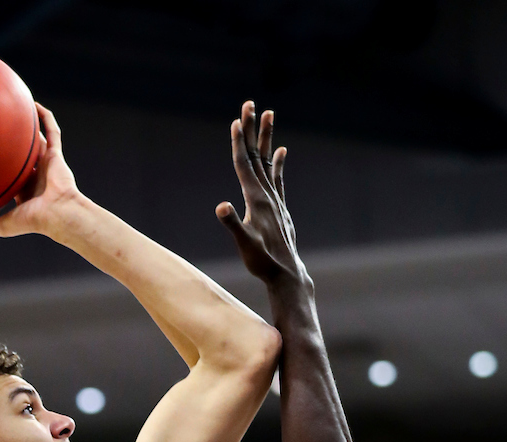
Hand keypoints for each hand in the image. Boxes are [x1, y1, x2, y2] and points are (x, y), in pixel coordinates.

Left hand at [0, 103, 77, 238]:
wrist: (60, 215)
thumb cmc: (34, 221)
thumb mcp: (0, 225)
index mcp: (23, 190)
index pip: (7, 174)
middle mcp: (34, 174)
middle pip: (19, 153)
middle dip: (8, 141)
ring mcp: (46, 163)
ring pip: (35, 138)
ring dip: (26, 123)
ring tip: (13, 105)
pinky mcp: (57, 154)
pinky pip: (52, 130)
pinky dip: (44, 116)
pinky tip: (32, 102)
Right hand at [217, 102, 306, 288]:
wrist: (286, 273)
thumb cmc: (262, 260)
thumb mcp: (244, 243)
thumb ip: (232, 223)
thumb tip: (220, 207)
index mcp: (256, 198)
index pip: (244, 164)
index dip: (238, 142)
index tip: (237, 120)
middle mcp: (267, 194)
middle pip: (255, 155)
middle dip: (251, 129)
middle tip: (250, 104)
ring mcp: (274, 200)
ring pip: (267, 162)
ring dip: (265, 138)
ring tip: (268, 115)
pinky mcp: (279, 208)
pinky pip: (277, 179)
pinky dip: (277, 163)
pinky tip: (281, 152)